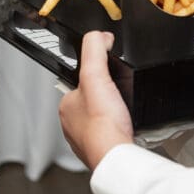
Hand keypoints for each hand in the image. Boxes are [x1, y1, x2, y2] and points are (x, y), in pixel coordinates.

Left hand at [59, 31, 133, 169]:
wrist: (117, 156)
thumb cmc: (103, 124)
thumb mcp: (96, 74)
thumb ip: (95, 49)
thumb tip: (100, 36)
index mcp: (67, 107)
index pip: (78, 83)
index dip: (94, 77)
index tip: (108, 77)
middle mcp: (73, 126)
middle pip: (92, 101)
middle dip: (106, 98)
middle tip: (119, 97)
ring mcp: (87, 140)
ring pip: (101, 119)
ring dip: (113, 115)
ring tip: (123, 112)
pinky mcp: (102, 150)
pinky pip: (110, 135)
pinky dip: (118, 130)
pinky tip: (126, 128)